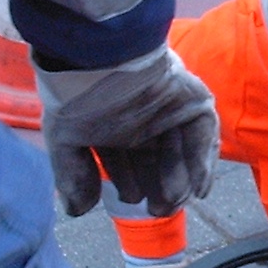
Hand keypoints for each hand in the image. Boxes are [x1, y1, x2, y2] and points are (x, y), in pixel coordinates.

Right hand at [36, 46, 218, 216]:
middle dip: (157, 186)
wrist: (101, 55)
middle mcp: (142, 114)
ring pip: (180, 149)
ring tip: (174, 201)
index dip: (127, 180)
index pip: (123, 157)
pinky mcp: (192, 97)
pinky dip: (202, 161)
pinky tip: (198, 188)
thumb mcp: (65, 139)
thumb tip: (77, 212)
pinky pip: (203, 133)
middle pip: (155, 157)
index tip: (129, 199)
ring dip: (179, 179)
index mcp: (112, 121)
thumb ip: (72, 175)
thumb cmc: (78, 94)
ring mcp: (169, 105)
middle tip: (157, 210)